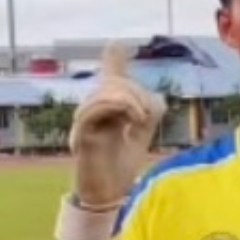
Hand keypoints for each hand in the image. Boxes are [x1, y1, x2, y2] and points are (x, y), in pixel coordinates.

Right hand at [69, 42, 165, 208]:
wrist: (108, 195)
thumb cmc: (122, 167)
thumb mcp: (141, 135)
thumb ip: (148, 113)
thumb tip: (159, 98)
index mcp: (107, 109)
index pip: (109, 79)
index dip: (113, 61)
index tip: (117, 44)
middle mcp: (92, 111)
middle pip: (112, 84)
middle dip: (136, 93)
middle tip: (147, 116)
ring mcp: (84, 123)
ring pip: (103, 93)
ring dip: (129, 100)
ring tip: (141, 120)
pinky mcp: (80, 136)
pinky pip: (92, 111)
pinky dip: (114, 108)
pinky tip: (132, 118)